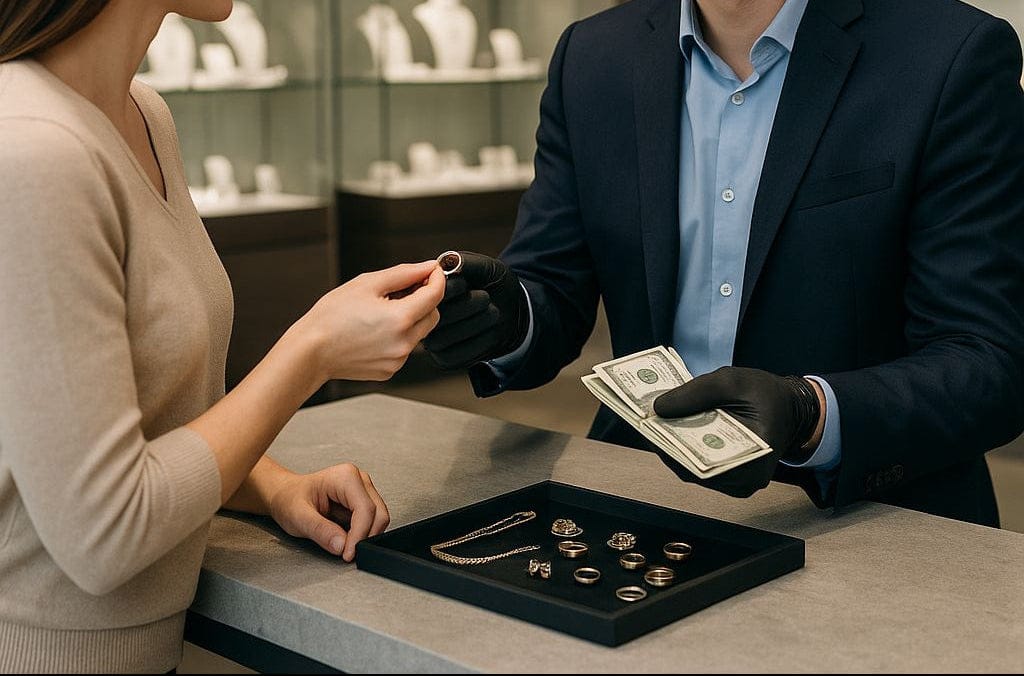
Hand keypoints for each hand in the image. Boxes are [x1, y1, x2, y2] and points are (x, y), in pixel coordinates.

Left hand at [268, 464, 389, 561]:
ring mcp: (363, 490)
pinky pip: (372, 522)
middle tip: (346, 553)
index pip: (365, 510)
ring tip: (342, 544)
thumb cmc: (289, 499)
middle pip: (378, 514)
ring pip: (379, 519)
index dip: (359, 535)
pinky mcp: (363, 502)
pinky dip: (362, 535)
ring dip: (364, 536)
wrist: (285, 495)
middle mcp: (359, 481)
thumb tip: (342, 545)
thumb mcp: (298, 517)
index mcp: (346, 477)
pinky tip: (345, 537)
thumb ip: (321, 531)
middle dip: (365, 537)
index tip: (348, 553)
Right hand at [300, 261, 443, 381]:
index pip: (435, 295)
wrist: (311, 351)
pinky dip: (398, 336)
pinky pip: (404, 348)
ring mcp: (398, 360)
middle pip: (432, 315)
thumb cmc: (331, 317)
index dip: (436, 278)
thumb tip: (427, 268)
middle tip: (402, 290)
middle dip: (424, 300)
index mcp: (400, 319)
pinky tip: (375, 329)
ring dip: (410, 318)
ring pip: (419, 332)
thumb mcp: (367, 284)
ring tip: (381, 311)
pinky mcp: (390, 370)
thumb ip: (404, 274)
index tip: (432, 270)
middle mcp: (404, 343)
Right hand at [422, 252, 529, 369]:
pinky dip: (478, 342)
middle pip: (436, 316)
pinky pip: (454, 355)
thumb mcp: (486, 267)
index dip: (447, 290)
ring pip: (444, 337)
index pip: (427, 294)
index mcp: (426, 290)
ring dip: (475, 323)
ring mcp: (433, 341)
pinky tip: (490, 330)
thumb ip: (466, 262)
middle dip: (467, 305)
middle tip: (486, 297)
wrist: (513, 311)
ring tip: (493, 312)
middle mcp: (423, 317)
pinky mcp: (445, 359)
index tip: (466, 284)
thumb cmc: (495, 285)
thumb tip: (448, 263)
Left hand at [652, 367, 823, 497]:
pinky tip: (661, 427)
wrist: (788, 406)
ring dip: (668, 445)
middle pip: (693, 468)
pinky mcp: (723, 476)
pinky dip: (678, 446)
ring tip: (645, 422)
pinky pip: (694, 464)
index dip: (675, 447)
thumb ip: (696, 392)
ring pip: (690, 468)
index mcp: (756, 460)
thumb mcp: (733, 381)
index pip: (707, 463)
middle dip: (665, 443)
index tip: (650, 428)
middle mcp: (744, 481)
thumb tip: (657, 408)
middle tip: (640, 421)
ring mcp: (733, 483)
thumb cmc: (765, 393)